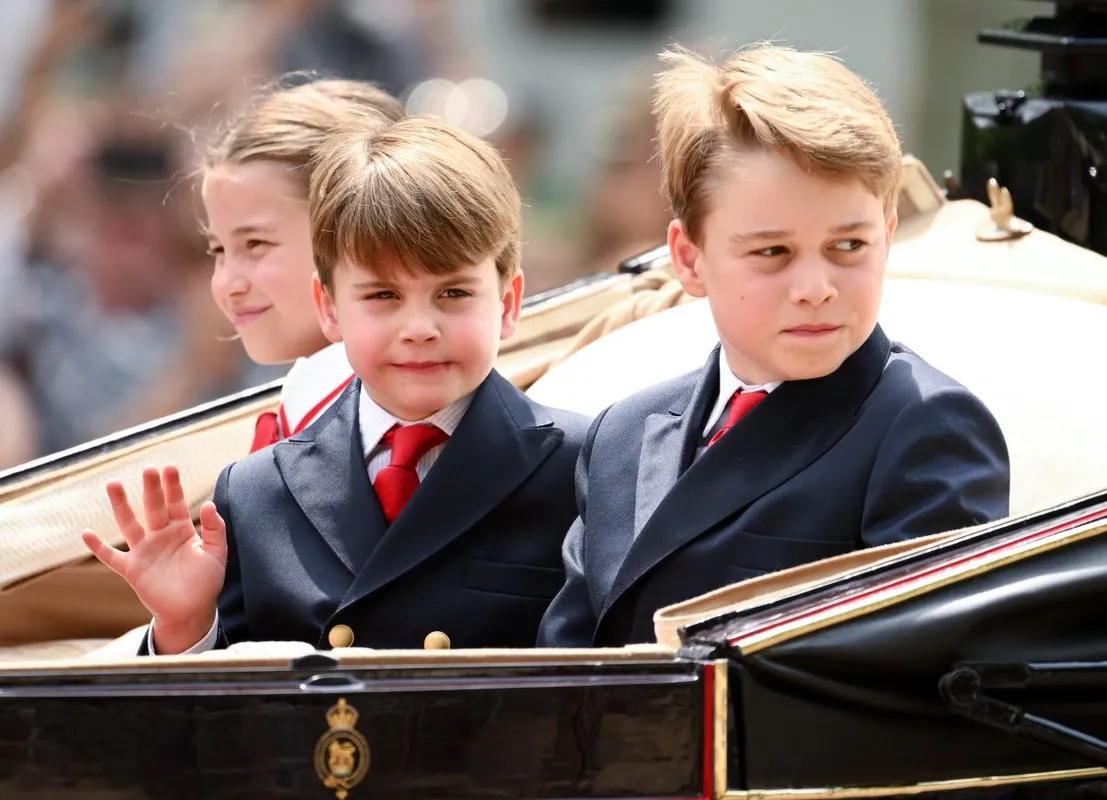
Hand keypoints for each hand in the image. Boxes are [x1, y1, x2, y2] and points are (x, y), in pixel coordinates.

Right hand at [82, 466, 226, 652]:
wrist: (192, 611)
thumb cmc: (206, 582)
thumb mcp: (217, 554)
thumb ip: (215, 530)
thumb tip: (210, 504)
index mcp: (181, 530)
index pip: (176, 503)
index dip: (173, 486)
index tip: (169, 468)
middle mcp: (160, 536)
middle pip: (153, 508)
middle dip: (151, 489)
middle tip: (148, 469)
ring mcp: (144, 551)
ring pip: (129, 524)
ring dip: (121, 506)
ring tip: (113, 484)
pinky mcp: (132, 569)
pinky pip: (112, 557)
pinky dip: (98, 547)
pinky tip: (86, 534)